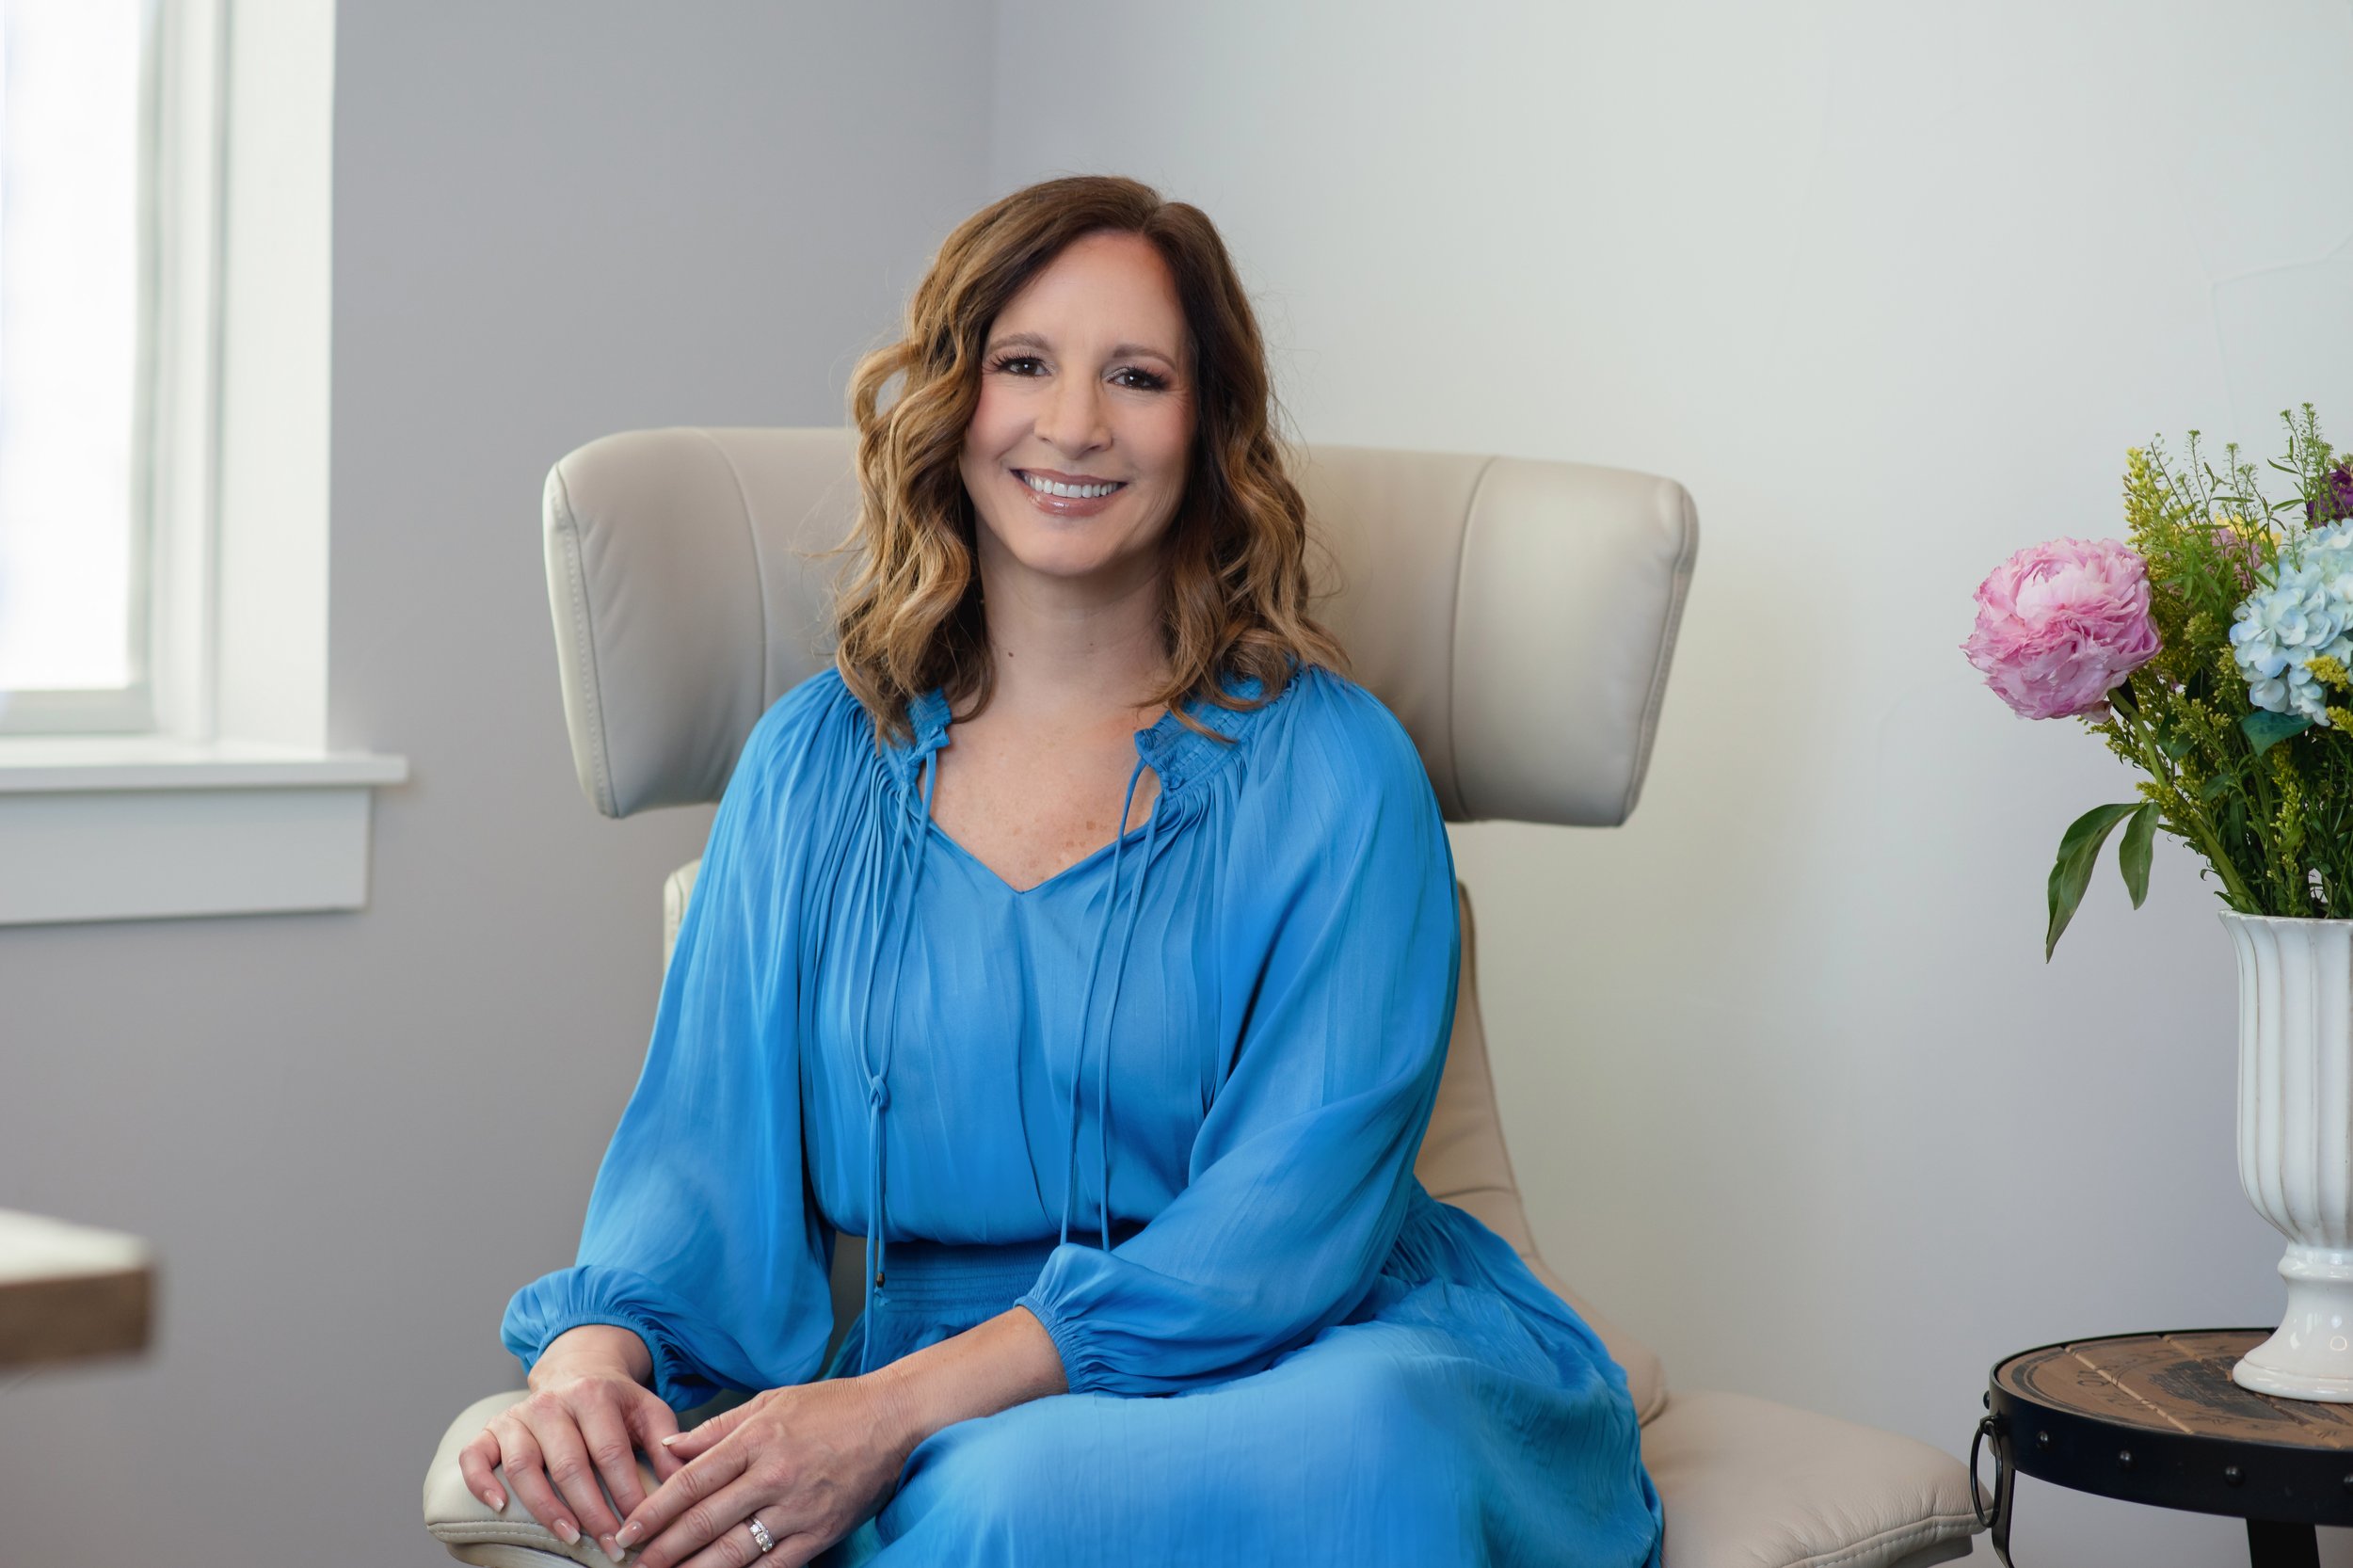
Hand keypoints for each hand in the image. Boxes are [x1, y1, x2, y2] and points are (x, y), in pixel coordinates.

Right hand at [457, 1325, 684, 1561]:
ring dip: (546, 1507)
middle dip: (592, 1512)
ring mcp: (518, 1416)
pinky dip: (480, 1482)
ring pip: (523, 1467)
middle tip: (611, 1545)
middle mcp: (552, 1403)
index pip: (610, 1453)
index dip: (626, 1493)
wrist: (576, 1369)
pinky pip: (474, 1456)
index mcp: (593, 1395)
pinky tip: (497, 1507)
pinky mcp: (491, 1429)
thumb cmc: (616, 1401)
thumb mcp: (649, 1410)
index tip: (640, 1526)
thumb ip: (667, 1442)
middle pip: (569, 1465)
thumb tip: (682, 1479)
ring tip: (570, 1537)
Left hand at [613, 1376, 912, 1567]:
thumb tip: (669, 1449)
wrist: (893, 1418)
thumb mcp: (770, 1402)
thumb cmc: (831, 1406)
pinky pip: (774, 1566)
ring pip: (734, 1551)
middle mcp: (773, 1475)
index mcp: (755, 1439)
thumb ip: (717, 1429)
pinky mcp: (821, 1532)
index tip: (628, 1532)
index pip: (692, 1482)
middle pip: (704, 1521)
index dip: (655, 1511)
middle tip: (635, 1565)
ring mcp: (797, 1508)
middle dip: (663, 1549)